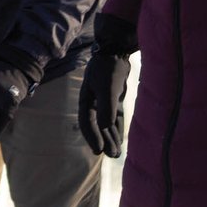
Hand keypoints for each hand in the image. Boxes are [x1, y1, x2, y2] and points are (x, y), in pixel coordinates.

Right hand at [78, 15, 137, 157]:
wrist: (116, 51)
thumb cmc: (109, 67)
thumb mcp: (107, 86)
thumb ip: (106, 106)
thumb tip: (104, 125)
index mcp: (86, 100)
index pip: (87, 122)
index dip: (92, 136)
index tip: (98, 150)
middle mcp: (92, 103)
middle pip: (97, 126)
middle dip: (104, 141)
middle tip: (111, 155)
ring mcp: (103, 101)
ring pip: (106, 124)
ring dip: (110, 138)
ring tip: (116, 153)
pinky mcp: (113, 99)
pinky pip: (114, 118)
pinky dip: (116, 129)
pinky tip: (120, 140)